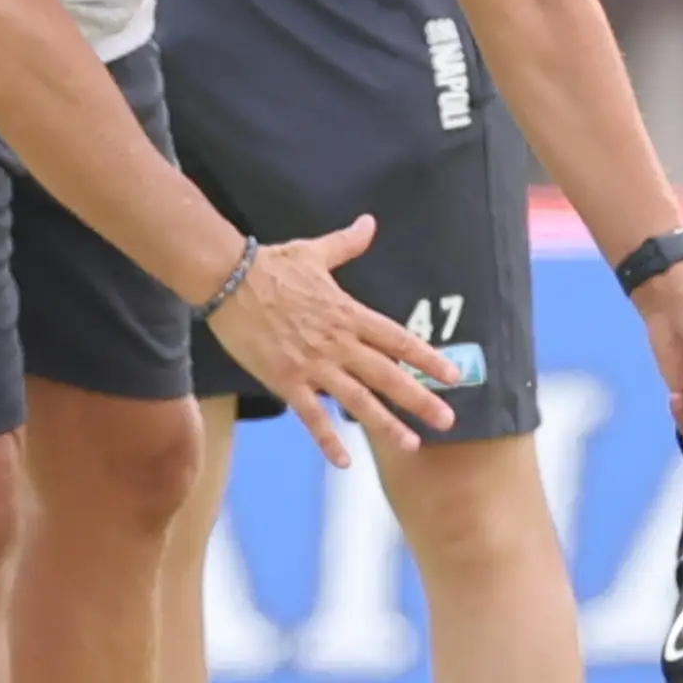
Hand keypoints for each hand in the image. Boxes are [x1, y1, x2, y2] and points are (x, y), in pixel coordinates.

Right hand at [202, 217, 462, 465]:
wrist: (229, 279)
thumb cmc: (272, 265)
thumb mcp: (315, 252)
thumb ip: (347, 243)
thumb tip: (369, 222)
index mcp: (349, 314)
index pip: (398, 340)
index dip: (427, 358)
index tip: (452, 376)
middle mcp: (338, 342)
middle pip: (387, 375)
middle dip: (420, 399)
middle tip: (448, 420)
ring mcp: (313, 365)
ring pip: (357, 400)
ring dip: (386, 423)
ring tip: (411, 444)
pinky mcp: (286, 380)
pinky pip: (312, 416)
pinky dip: (328, 440)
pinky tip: (345, 460)